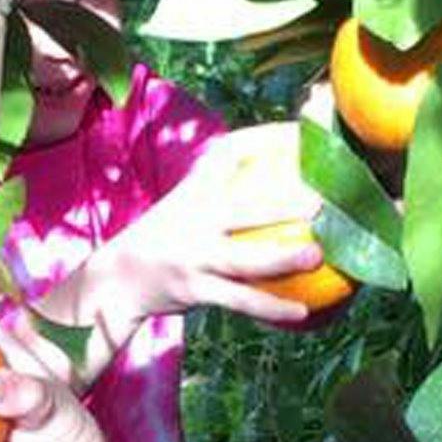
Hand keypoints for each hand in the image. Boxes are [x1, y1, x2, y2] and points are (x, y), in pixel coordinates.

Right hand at [87, 121, 326, 327]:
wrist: (118, 279)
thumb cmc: (166, 237)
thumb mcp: (186, 201)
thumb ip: (221, 181)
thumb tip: (273, 165)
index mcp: (195, 191)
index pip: (230, 155)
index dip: (265, 140)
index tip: (302, 130)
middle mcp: (195, 220)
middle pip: (245, 208)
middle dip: (283, 203)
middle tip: (322, 199)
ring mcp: (194, 256)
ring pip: (244, 259)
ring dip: (282, 258)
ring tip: (316, 256)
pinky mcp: (195, 289)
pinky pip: (239, 300)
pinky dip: (271, 307)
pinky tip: (301, 310)